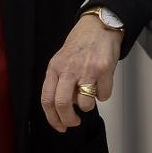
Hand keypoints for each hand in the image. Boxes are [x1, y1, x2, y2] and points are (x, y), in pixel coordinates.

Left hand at [40, 16, 121, 131]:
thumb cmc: (80, 44)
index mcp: (54, 68)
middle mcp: (68, 69)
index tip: (60, 126)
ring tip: (90, 94)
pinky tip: (102, 83)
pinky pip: (104, 95)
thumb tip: (63, 108)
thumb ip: (59, 82)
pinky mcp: (103, 70)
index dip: (52, 118)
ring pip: (85, 104)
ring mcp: (86, 70)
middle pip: (62, 104)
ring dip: (88, 105)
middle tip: (74, 122)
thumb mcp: (61, 60)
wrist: (99, 26)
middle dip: (69, 120)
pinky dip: (104, 94)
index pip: (47, 99)